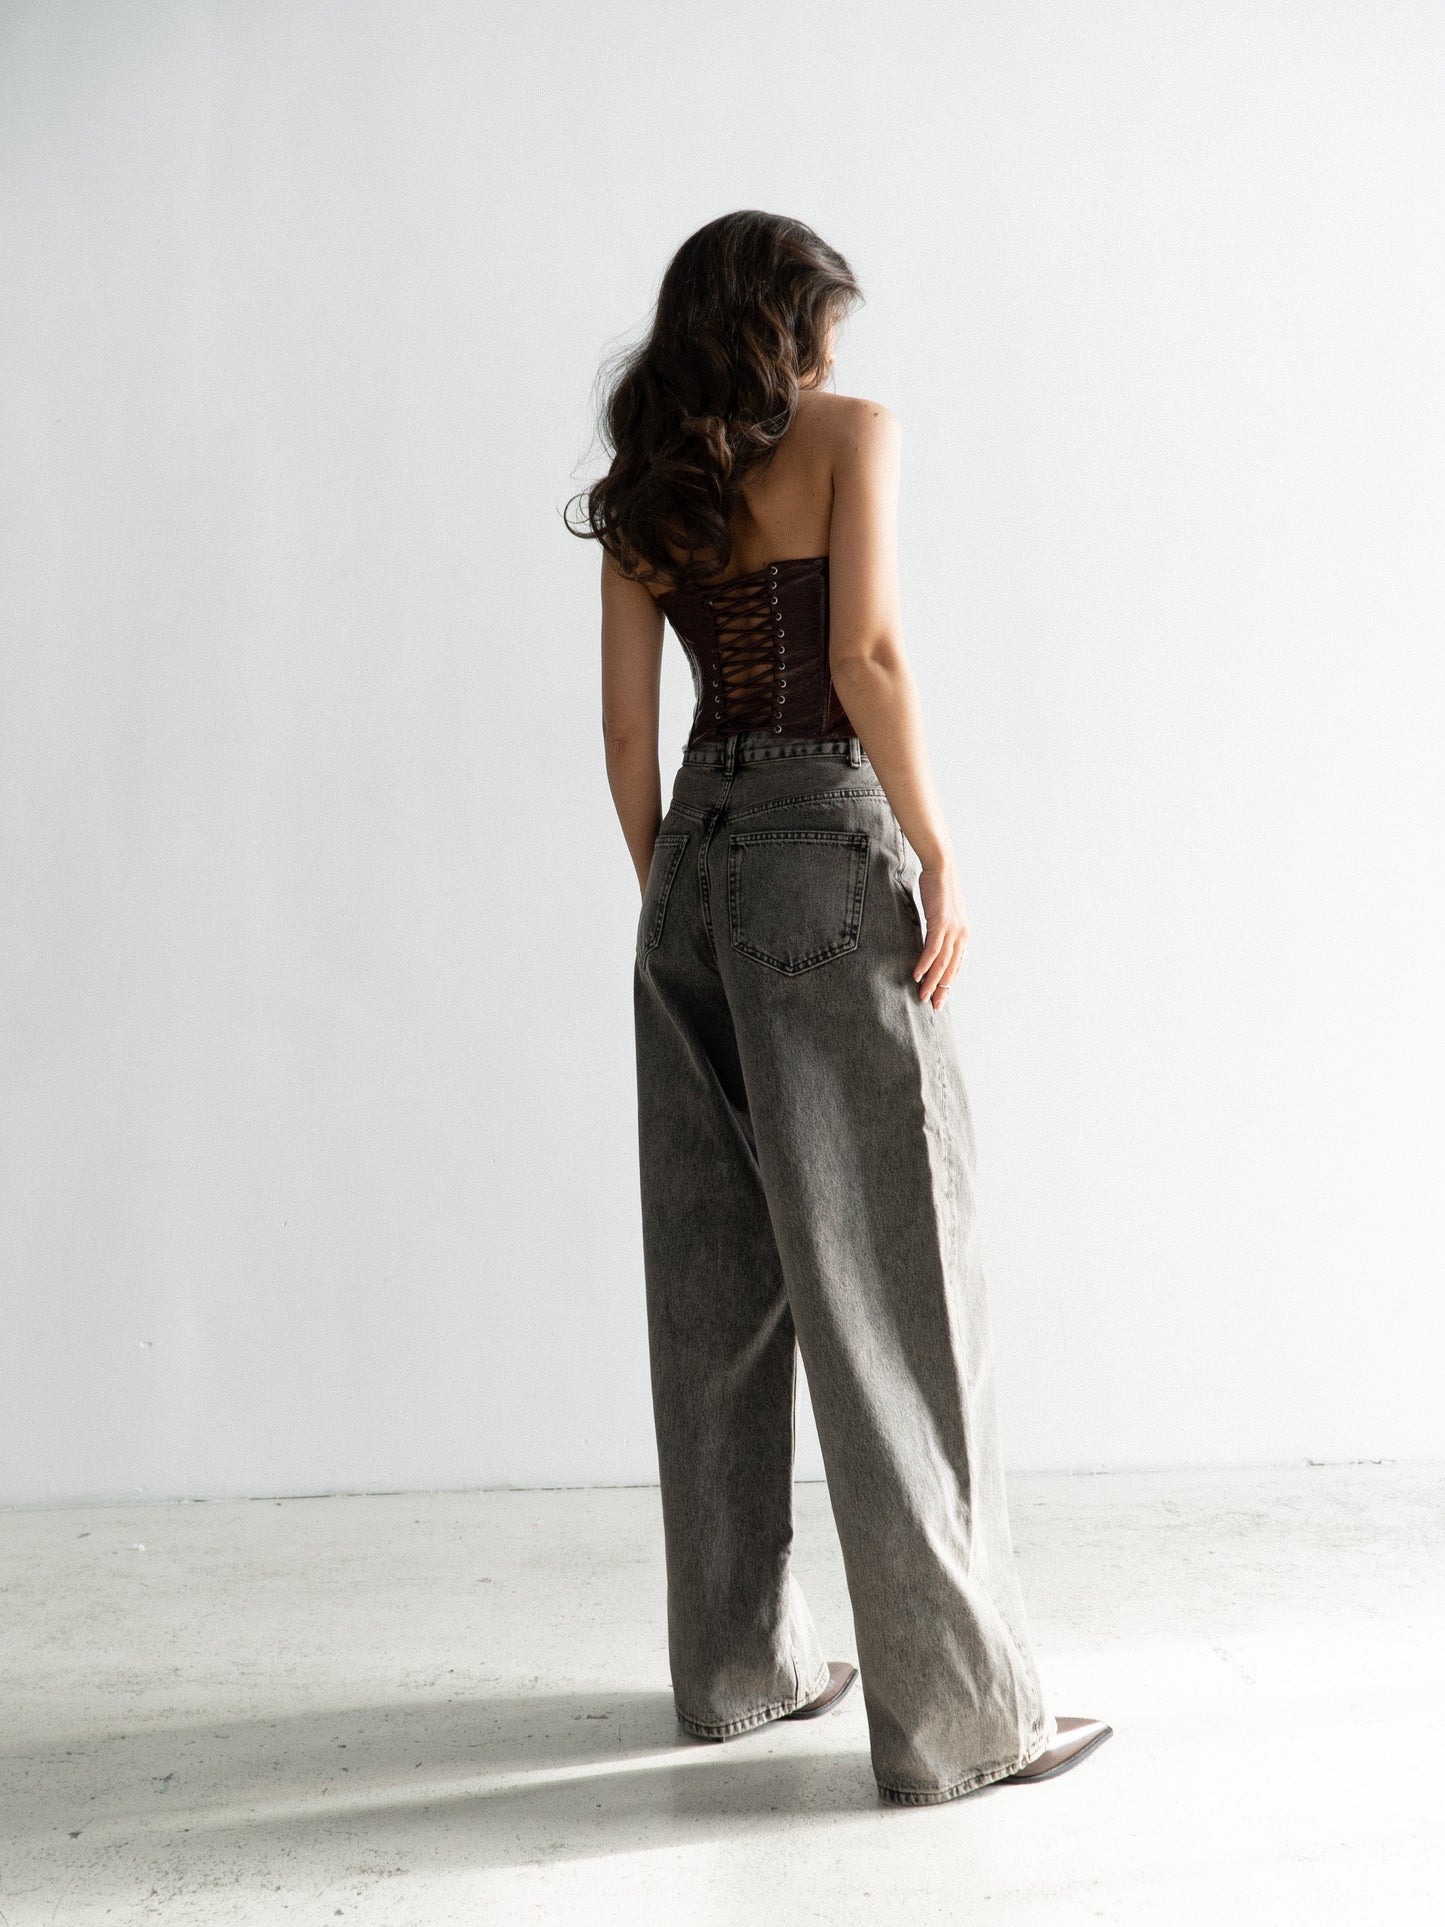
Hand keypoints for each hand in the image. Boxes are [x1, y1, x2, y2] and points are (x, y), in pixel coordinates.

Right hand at [913, 864, 968, 1008]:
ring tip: (923, 996)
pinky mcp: (941, 923)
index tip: (941, 998)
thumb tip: (932, 944)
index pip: (956, 965)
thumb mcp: (943, 914)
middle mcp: (961, 935)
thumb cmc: (939, 889)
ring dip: (932, 981)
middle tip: (934, 1006)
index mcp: (963, 934)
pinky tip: (918, 975)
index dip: (948, 983)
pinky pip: (932, 949)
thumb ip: (940, 931)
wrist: (941, 867)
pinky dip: (925, 964)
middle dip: (943, 989)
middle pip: (952, 968)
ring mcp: (953, 929)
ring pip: (942, 962)